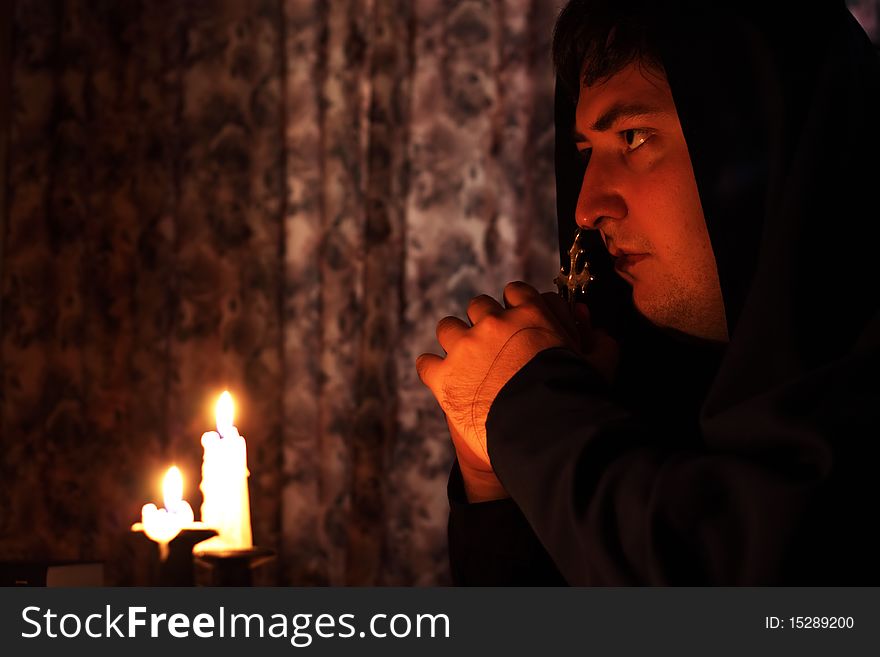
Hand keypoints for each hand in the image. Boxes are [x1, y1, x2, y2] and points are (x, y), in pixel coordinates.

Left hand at [417, 282, 600, 496]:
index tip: (516, 323)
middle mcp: (492, 322)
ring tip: (464, 362)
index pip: (515, 291)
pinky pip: (426, 363)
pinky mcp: (443, 375)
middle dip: (484, 324)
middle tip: (491, 347)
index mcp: (529, 313)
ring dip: (455, 341)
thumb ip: (600, 344)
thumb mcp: (598, 366)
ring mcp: (464, 347)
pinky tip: (443, 382)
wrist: (542, 430)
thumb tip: (598, 334)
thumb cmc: (574, 397)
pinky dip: (433, 371)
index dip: (515, 306)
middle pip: (479, 306)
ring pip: (448, 327)